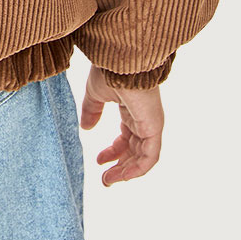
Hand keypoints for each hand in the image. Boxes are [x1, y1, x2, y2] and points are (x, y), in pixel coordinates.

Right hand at [80, 64, 163, 185]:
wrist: (120, 59)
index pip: (126, 137)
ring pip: (143, 157)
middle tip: (105, 178)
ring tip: (108, 180)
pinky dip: (138, 169)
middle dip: (120, 166)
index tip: (98, 160)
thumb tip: (86, 128)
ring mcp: (150, 123)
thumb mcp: (96, 93)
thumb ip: (92, 111)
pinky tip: (122, 175)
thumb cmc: (109, 69)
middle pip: (135, 150)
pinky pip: (150, 156)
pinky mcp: (153, 127)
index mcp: (131, 109)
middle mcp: (143, 118)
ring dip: (126, 172)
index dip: (113, 151)